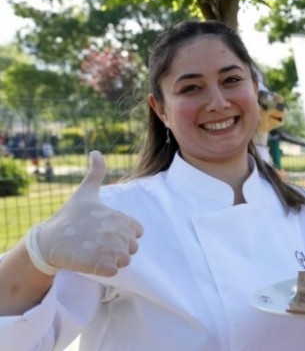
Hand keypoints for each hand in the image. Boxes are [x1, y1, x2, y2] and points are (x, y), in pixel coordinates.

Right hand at [27, 151, 143, 275]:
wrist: (48, 240)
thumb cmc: (69, 216)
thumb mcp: (85, 193)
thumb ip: (96, 173)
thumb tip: (96, 152)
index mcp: (119, 217)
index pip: (137, 232)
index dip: (124, 234)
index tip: (106, 232)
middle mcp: (118, 232)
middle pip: (132, 248)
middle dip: (118, 248)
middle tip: (97, 243)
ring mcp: (111, 249)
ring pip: (125, 260)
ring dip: (113, 260)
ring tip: (94, 252)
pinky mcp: (102, 265)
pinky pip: (114, 271)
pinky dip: (105, 269)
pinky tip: (91, 261)